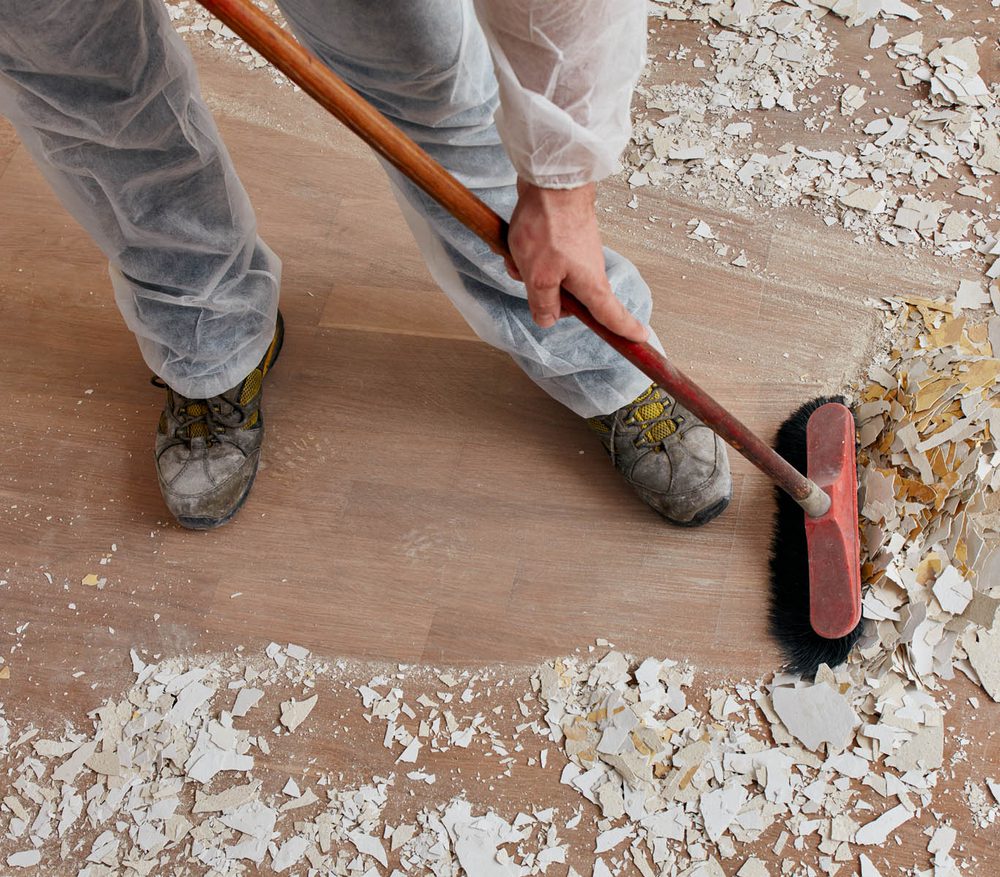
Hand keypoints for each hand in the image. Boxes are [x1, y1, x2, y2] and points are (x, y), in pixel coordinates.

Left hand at [505, 179, 648, 342]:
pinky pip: (545, 260)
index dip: (625, 330)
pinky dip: (529, 256)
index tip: (640, 340)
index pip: (612, 316)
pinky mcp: (565, 240)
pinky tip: (516, 244)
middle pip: (570, 301)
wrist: (551, 179)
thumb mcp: (538, 276)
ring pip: (551, 278)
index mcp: (591, 285)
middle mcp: (589, 271)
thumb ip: (543, 304)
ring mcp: (577, 254)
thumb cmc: (548, 226)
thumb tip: (548, 320)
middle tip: (528, 280)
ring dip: (530, 272)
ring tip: (519, 255)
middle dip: (544, 297)